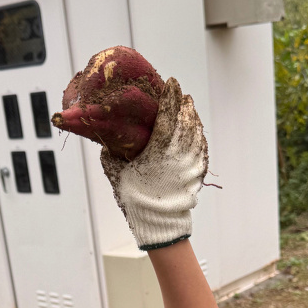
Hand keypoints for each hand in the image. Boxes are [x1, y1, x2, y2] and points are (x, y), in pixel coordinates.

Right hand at [100, 78, 208, 250]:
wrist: (160, 225)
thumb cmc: (136, 200)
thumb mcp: (117, 174)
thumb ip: (111, 154)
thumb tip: (105, 139)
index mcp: (159, 149)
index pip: (168, 114)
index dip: (170, 95)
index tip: (171, 82)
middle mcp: (180, 152)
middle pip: (186, 119)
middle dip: (183, 104)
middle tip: (179, 94)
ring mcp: (192, 162)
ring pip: (196, 131)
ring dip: (192, 117)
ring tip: (187, 107)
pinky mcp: (198, 172)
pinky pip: (201, 147)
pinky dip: (198, 135)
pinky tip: (194, 130)